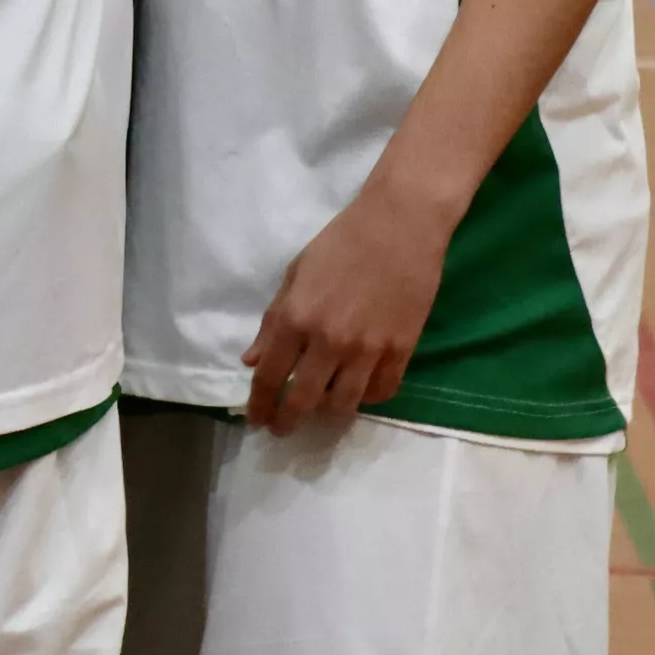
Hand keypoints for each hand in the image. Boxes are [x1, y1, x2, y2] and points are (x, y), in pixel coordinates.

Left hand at [243, 177, 456, 430]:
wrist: (399, 225)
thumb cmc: (340, 242)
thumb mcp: (295, 274)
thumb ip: (272, 321)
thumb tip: (252, 360)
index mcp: (296, 318)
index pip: (270, 376)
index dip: (259, 403)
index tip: (256, 418)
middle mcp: (329, 341)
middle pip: (304, 400)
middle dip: (288, 420)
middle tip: (282, 428)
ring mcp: (368, 349)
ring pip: (345, 404)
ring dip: (329, 413)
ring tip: (322, 409)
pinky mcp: (402, 349)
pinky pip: (383, 391)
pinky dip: (368, 398)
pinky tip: (359, 392)